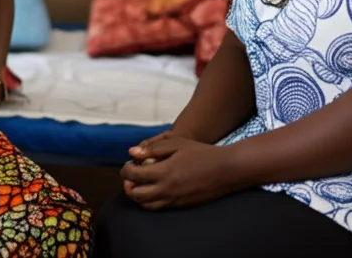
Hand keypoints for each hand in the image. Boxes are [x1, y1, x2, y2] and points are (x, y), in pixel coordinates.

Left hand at [121, 137, 238, 209]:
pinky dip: (150, 201)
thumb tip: (132, 152)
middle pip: (136, 195)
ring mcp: (174, 200)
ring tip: (140, 185)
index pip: (133, 175)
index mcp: (164, 172)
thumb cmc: (201, 153)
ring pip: (146, 205)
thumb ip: (153, 149)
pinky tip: (154, 190)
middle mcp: (167, 190)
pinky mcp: (181, 206)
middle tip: (130, 176)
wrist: (226, 170)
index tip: (128, 164)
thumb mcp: (177, 144)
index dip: (125, 170)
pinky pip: (159, 207)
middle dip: (128, 186)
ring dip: (138, 196)